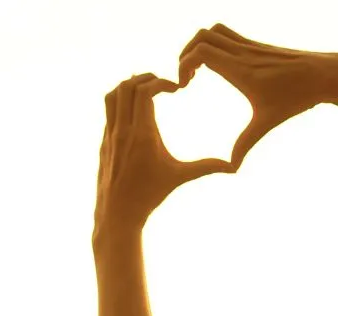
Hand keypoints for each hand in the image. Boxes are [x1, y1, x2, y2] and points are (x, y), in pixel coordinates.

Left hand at [94, 74, 230, 232]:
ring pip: (112, 96)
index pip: (144, 91)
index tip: (175, 89)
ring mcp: (110, 136)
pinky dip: (121, 101)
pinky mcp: (104, 142)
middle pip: (126, 87)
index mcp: (142, 134)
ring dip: (128, 86)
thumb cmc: (149, 196)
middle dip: (145, 78)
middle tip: (162, 83)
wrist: (117, 214)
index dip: (161, 82)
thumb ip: (206, 167)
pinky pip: (108, 111)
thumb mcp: (179, 177)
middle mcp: (123, 131)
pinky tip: (135, 108)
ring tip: (146, 89)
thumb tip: (233, 168)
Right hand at [178, 24, 337, 169]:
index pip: (201, 52)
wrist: (325, 75)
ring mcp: (251, 46)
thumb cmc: (297, 97)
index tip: (184, 86)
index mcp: (241, 69)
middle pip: (202, 36)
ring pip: (214, 30)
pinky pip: (228, 35)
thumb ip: (246, 143)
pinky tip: (219, 67)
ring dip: (199, 45)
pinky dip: (215, 45)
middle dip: (186, 53)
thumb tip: (232, 168)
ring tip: (198, 69)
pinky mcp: (258, 46)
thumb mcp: (268, 122)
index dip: (183, 65)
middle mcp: (243, 53)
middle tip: (187, 77)